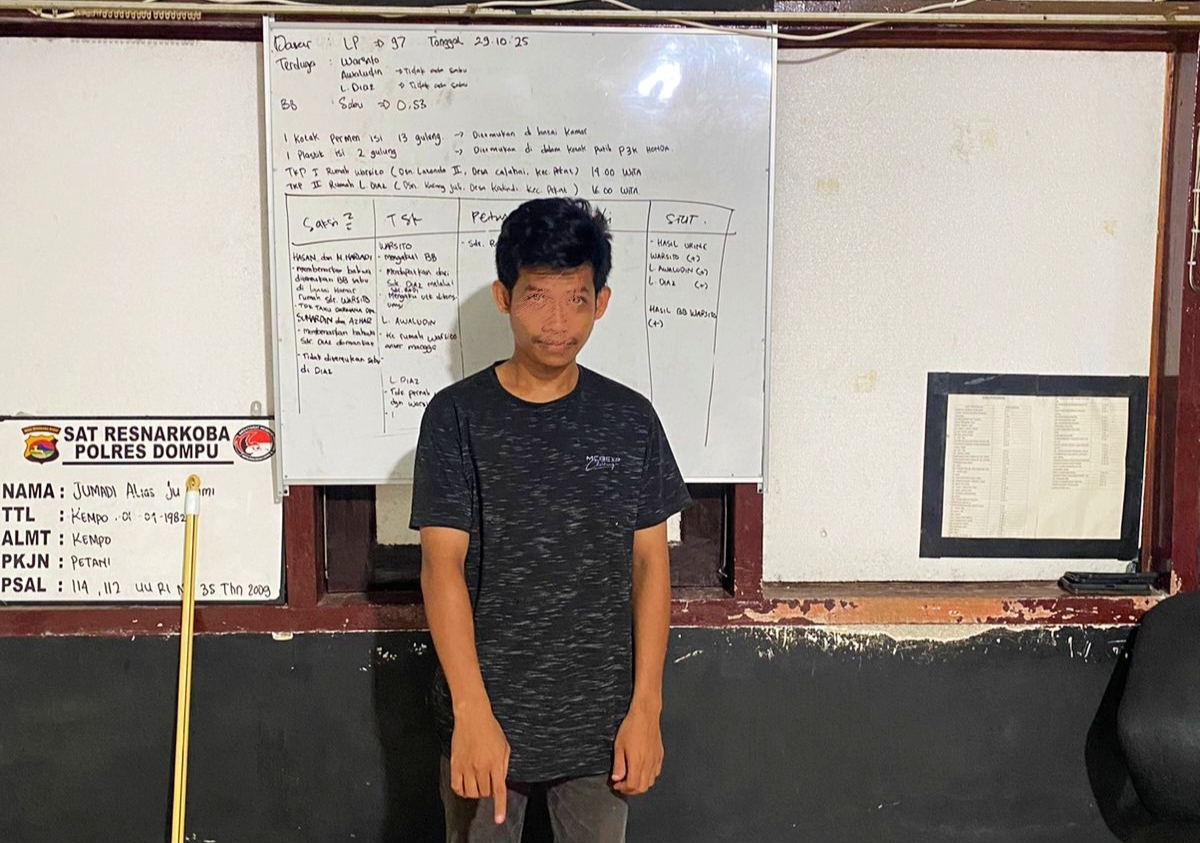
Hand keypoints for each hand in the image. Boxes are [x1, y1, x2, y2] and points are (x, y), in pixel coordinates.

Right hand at [450, 705, 510, 822]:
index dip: (499, 807)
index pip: (498, 790)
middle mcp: (481, 767)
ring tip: (477, 783)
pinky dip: (462, 791)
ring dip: (475, 792)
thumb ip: (503, 766)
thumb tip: (500, 782)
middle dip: (488, 792)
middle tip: (488, 782)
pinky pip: (456, 787)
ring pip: (471, 793)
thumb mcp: (505, 746)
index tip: (498, 819)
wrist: (472, 716)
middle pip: (484, 793)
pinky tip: (465, 786)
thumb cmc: (491, 729)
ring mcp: (467, 767)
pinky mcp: (455, 764)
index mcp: (495, 763)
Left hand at [610, 703, 662, 794]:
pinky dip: (648, 776)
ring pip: (650, 782)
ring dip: (640, 784)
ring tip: (631, 778)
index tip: (616, 784)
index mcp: (637, 762)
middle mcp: (648, 764)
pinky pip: (656, 772)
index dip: (623, 788)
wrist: (645, 715)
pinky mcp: (660, 755)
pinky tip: (641, 770)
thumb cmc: (631, 727)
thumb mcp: (619, 746)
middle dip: (631, 790)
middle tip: (622, 784)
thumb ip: (618, 765)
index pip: (632, 786)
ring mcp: (655, 760)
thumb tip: (617, 778)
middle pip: (642, 788)